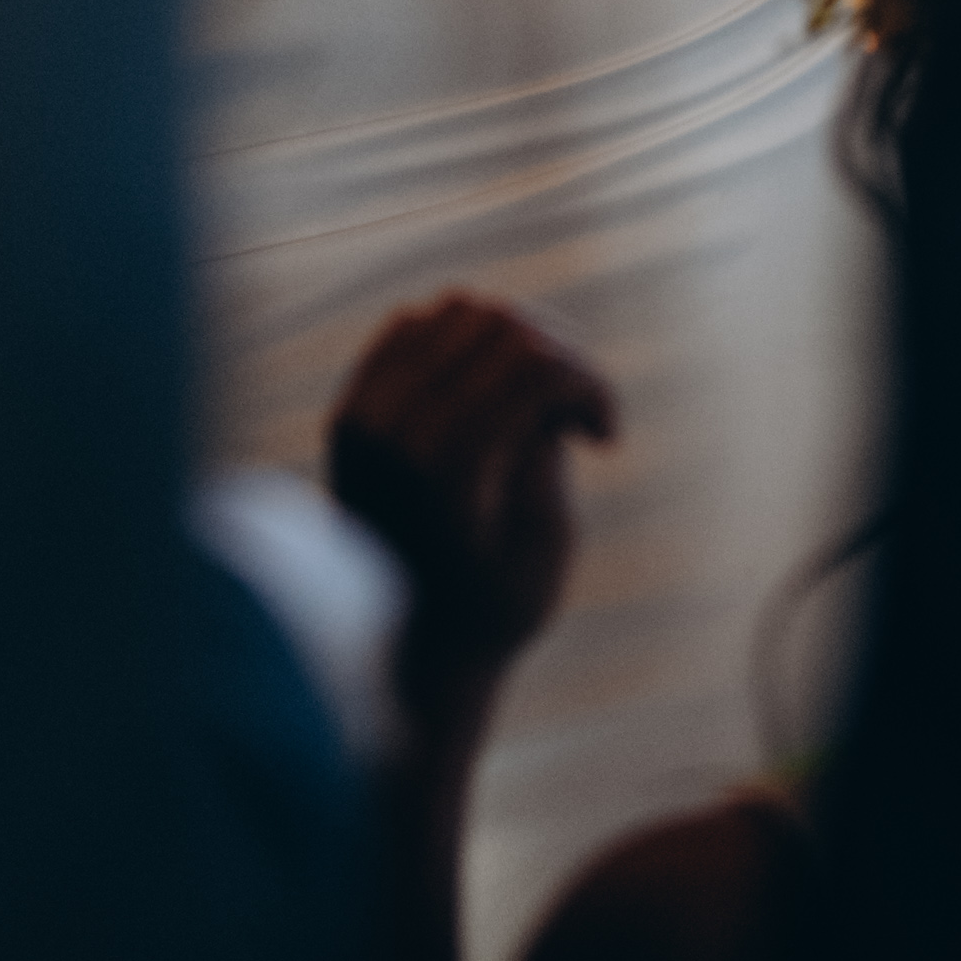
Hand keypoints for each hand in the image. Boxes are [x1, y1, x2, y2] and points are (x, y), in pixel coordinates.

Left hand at [324, 290, 617, 703]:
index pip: (536, 364)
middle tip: (583, 418)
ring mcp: (364, 414)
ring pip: (458, 311)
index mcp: (447, 467)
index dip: (591, 385)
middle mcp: (395, 430)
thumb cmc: (494, 608)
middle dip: (561, 356)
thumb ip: (549, 446)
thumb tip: (542, 366)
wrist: (402, 649)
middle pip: (502, 326)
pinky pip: (414, 326)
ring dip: (515, 341)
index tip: (609, 440)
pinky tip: (490, 391)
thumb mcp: (547, 540)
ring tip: (539, 400)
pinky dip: (463, 341)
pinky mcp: (351, 408)